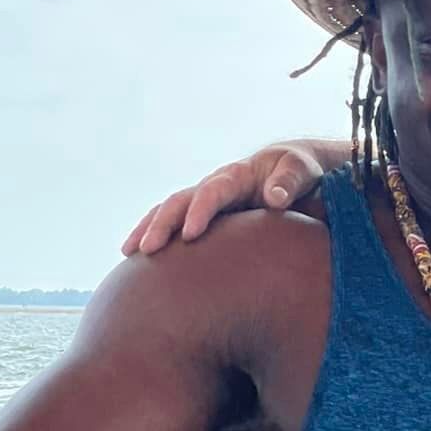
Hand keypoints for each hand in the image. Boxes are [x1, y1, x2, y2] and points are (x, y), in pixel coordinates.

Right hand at [121, 141, 335, 256]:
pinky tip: (141, 260)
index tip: (191, 235)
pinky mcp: (206, 218)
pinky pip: (176, 225)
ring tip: (128, 252)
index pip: (213, 191)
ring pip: (170, 212)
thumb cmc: (302, 172)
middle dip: (162, 224)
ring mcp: (207, 202)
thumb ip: (290, 181)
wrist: (296, 171)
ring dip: (148, 230)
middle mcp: (215, 187)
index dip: (200, 211)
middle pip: (180, 201)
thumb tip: (274, 198)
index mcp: (238, 176)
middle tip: (147, 249)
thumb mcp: (302, 170)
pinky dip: (158, 238)